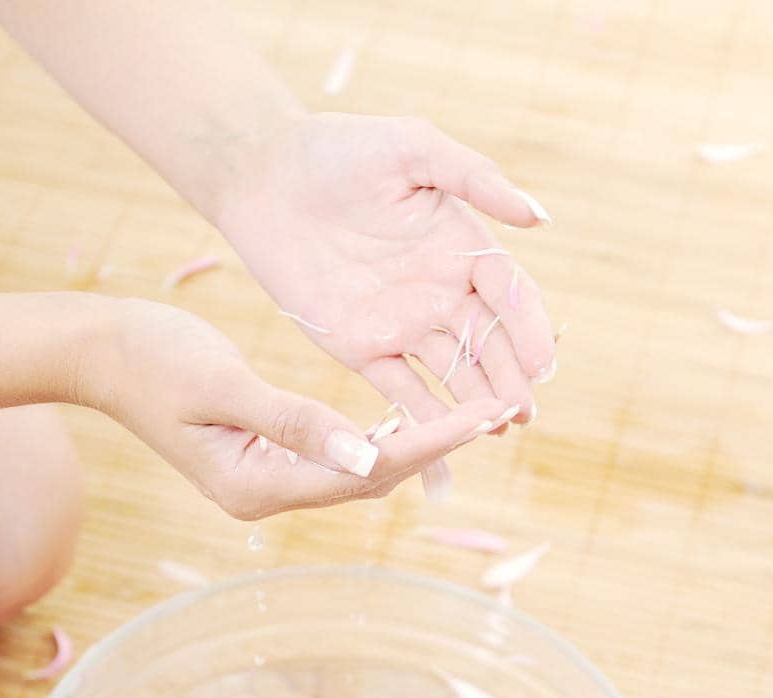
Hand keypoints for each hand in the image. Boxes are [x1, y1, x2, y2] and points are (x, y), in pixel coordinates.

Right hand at [89, 299, 517, 520]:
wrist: (99, 354)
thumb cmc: (153, 358)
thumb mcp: (224, 385)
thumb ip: (295, 421)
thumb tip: (367, 452)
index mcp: (254, 485)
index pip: (361, 471)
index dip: (427, 444)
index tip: (481, 417)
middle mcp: (264, 496)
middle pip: (367, 480)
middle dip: (433, 447)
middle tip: (497, 411)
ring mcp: (263, 482)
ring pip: (355, 471)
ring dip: (412, 445)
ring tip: (472, 415)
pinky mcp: (263, 460)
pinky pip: (335, 457)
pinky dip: (377, 436)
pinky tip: (412, 413)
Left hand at [216, 112, 556, 426]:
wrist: (265, 178)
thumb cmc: (339, 150)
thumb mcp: (413, 147)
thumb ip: (475, 177)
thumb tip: (538, 219)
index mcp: (460, 245)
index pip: (508, 295)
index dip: (527, 329)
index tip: (542, 364)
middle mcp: (439, 290)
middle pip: (486, 344)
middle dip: (511, 381)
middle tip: (527, 415)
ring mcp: (402, 324)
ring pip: (452, 373)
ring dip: (478, 404)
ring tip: (501, 431)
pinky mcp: (362, 348)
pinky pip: (401, 390)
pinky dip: (425, 416)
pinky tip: (446, 440)